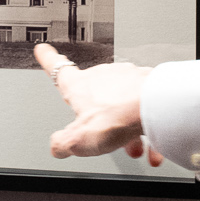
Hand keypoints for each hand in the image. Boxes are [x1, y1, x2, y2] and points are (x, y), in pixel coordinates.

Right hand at [31, 43, 163, 165]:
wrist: (155, 106)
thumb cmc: (118, 115)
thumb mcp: (78, 139)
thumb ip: (62, 143)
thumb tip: (56, 146)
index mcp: (80, 86)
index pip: (58, 69)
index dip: (49, 60)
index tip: (44, 50)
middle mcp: (103, 77)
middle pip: (95, 97)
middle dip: (100, 118)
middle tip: (103, 135)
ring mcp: (128, 79)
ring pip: (123, 106)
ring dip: (126, 129)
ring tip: (132, 148)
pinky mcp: (150, 86)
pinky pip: (144, 110)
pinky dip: (147, 131)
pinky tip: (152, 150)